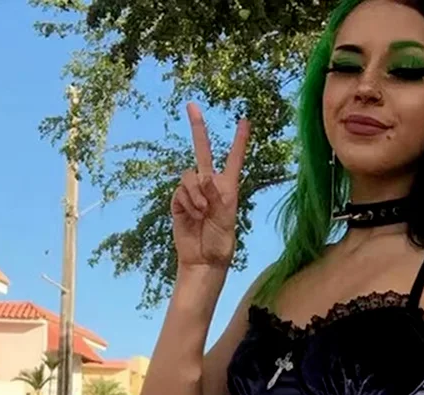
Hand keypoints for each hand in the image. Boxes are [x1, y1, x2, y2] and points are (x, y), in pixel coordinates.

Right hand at [171, 102, 250, 269]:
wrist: (203, 260)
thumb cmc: (220, 243)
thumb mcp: (225, 220)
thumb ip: (217, 198)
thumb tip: (204, 177)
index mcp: (228, 188)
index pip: (233, 159)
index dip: (239, 141)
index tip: (245, 120)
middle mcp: (210, 185)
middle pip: (202, 151)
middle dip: (197, 128)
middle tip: (191, 105)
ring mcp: (193, 192)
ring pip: (189, 176)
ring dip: (195, 194)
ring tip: (202, 213)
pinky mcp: (179, 201)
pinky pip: (180, 192)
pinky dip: (187, 203)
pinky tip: (193, 217)